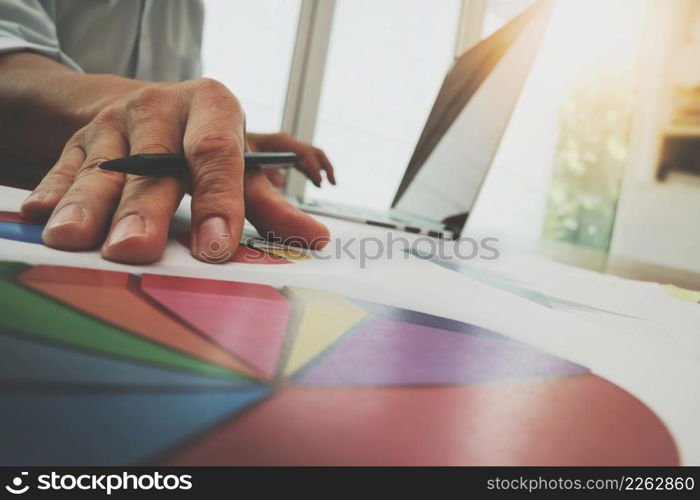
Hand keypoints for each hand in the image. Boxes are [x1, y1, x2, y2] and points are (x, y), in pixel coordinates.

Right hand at [19, 79, 328, 263]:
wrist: (151, 108)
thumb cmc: (204, 142)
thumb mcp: (240, 163)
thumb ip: (271, 204)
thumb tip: (316, 241)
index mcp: (212, 106)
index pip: (217, 153)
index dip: (218, 200)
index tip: (215, 247)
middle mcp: (160, 108)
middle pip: (153, 164)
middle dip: (143, 209)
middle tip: (134, 250)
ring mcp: (114, 122)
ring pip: (100, 167)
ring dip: (86, 205)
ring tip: (73, 240)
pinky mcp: (78, 139)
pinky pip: (62, 166)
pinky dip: (52, 191)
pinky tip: (40, 217)